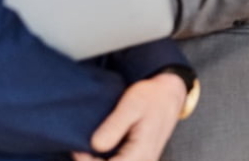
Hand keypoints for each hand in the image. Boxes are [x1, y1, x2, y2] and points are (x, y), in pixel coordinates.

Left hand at [70, 72, 185, 160]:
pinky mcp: (141, 158)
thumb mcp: (131, 104)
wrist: (169, 94)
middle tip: (80, 149)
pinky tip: (98, 151)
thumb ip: (114, 126)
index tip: (79, 148)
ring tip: (87, 150)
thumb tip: (95, 145)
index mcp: (141, 153)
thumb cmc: (150, 96)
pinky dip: (107, 159)